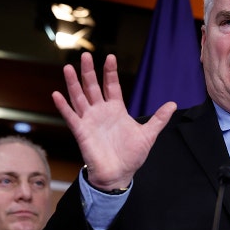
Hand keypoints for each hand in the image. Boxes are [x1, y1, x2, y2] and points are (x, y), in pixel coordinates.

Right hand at [52, 52, 176, 190]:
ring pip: (79, 97)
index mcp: (116, 110)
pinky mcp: (81, 131)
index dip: (110, 72)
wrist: (119, 174)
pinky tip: (56, 94)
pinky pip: (71, 116)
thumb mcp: (148, 134)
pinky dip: (63, 106)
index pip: (112, 86)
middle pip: (93, 87)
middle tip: (86, 55)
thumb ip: (159, 118)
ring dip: (73, 83)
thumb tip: (173, 104)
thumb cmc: (132, 156)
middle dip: (89, 71)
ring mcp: (90, 120)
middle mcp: (101, 112)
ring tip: (68, 67)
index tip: (111, 57)